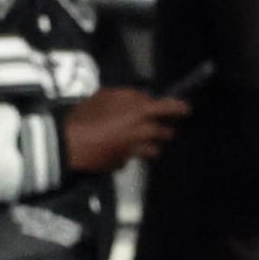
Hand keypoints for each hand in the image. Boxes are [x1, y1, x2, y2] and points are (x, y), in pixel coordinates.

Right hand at [60, 87, 187, 173]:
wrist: (71, 144)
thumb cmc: (87, 115)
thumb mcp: (107, 95)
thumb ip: (128, 97)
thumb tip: (141, 99)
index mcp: (140, 113)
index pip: (168, 108)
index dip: (179, 108)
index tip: (187, 109)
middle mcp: (142, 133)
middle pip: (164, 134)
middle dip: (164, 130)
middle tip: (161, 128)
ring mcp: (134, 151)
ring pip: (152, 150)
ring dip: (150, 145)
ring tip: (140, 141)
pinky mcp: (122, 164)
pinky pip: (130, 158)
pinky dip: (127, 155)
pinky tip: (114, 150)